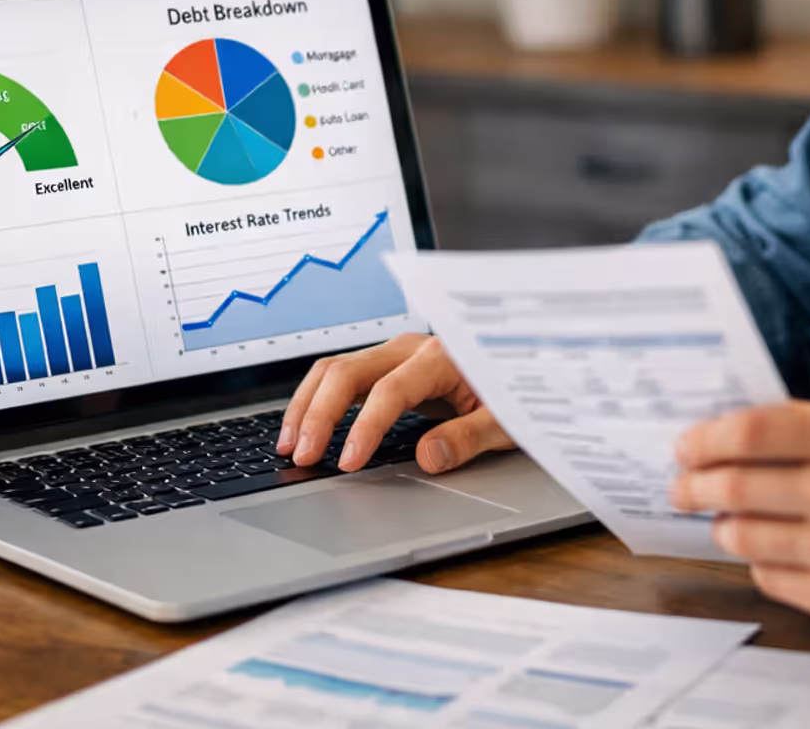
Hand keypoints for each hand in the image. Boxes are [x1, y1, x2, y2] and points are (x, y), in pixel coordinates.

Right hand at [278, 333, 512, 474]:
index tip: (347, 462)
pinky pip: (341, 376)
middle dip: (318, 414)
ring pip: (335, 369)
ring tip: (290, 445)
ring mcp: (394, 353)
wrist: (519, 363)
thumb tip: (428, 458)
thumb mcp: (506, 420)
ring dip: (307, 406)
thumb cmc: (514, 390)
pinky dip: (317, 401)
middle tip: (302, 455)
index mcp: (440, 356)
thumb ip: (468, 438)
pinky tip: (305, 429)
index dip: (365, 427)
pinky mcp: (386, 365)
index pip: (390, 390)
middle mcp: (410, 348)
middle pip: (347, 371)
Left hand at [669, 401, 809, 638]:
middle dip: (695, 488)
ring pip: (743, 539)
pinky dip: (762, 562)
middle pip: (735, 488)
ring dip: (726, 527)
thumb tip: (718, 437)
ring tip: (730, 520)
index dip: (706, 440)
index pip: (751, 434)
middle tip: (682, 489)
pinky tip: (779, 550)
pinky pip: (769, 579)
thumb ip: (796, 427)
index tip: (685, 448)